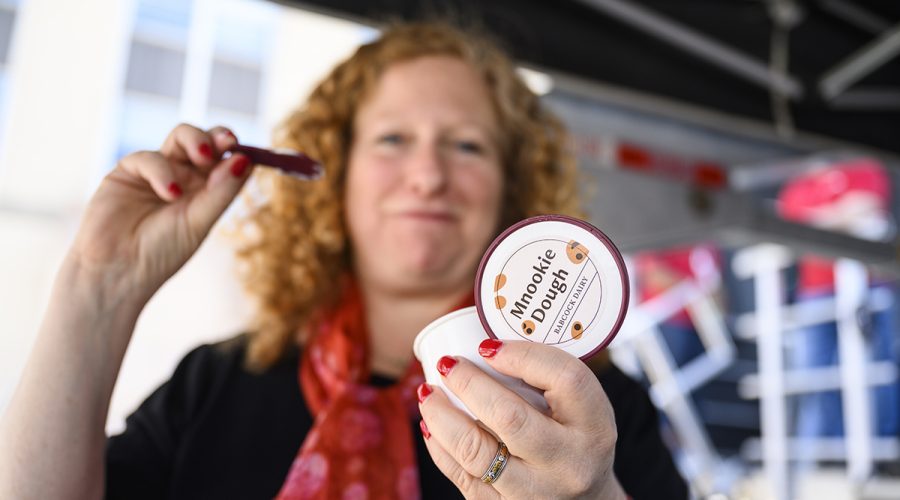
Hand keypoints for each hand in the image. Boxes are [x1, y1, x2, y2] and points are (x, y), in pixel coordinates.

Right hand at [68, 124, 252, 299]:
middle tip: (227, 141)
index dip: (236, 150)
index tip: (245, 148)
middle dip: (217, 136)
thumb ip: (221, 192)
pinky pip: (150, 156)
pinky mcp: (128, 171)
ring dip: (195, 141)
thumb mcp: (200, 222)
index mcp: (206, 191)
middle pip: (206, 141)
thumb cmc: (162, 253)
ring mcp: (157, 171)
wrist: (118, 270)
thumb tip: (245, 160)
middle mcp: (184, 178)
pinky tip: (168, 193)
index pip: (226, 160)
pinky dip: (162, 170)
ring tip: (202, 159)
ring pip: (180, 137)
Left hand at [418, 340, 625, 498]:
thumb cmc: (576, 438)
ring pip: (477, 453)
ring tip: (427, 393)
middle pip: (511, 418)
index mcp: (595, 425)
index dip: (522, 356)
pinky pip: (464, 479)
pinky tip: (431, 427)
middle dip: (469, 384)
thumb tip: (483, 341)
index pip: (565, 378)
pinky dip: (440, 449)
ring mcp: (538, 492)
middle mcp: (570, 462)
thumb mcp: (582, 407)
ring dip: (442, 417)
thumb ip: (547, 376)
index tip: (488, 345)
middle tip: (447, 364)